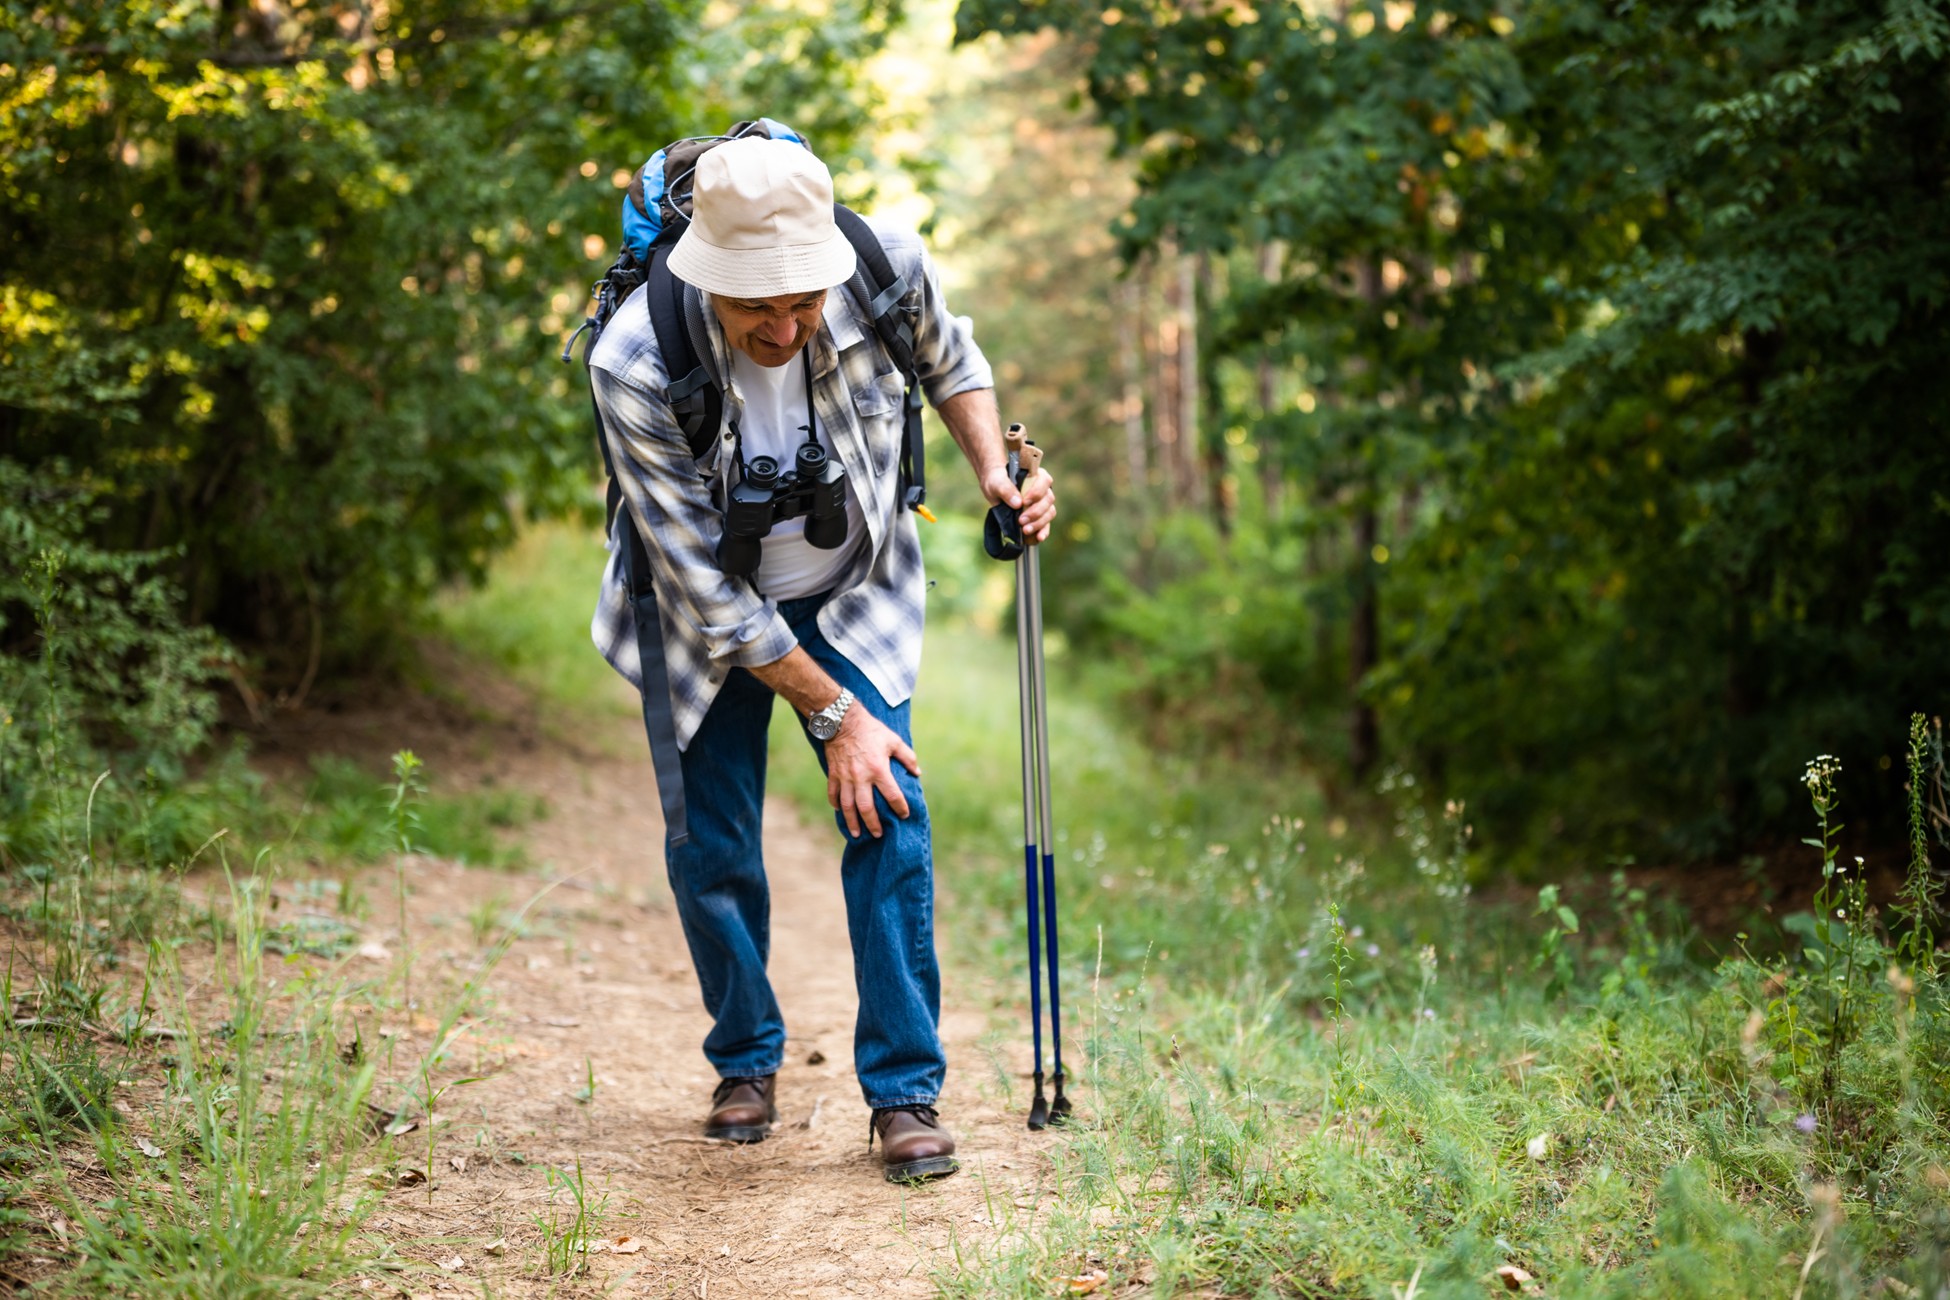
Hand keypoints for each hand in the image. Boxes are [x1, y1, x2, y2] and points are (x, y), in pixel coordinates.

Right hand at [822, 703, 920, 838]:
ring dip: (852, 822)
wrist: (842, 721)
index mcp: (878, 769)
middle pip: (867, 807)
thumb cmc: (871, 730)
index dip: (900, 807)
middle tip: (878, 834)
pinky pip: (834, 794)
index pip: (892, 795)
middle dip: (873, 823)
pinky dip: (836, 805)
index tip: (904, 815)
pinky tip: (840, 812)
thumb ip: (907, 757)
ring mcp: (845, 777)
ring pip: (848, 806)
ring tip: (857, 834)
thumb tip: (917, 773)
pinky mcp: (834, 774)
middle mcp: (861, 777)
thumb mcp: (893, 740)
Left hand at [979, 464, 1056, 544]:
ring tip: (1025, 530)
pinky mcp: (1039, 516)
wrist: (994, 489)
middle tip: (1021, 520)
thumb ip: (1005, 489)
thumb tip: (1017, 503)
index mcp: (1036, 475)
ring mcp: (1042, 503)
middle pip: (1048, 500)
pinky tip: (1038, 537)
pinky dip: (1043, 531)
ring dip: (1039, 523)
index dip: (1037, 493)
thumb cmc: (996, 480)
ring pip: (1049, 513)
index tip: (1025, 502)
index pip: (1044, 482)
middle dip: (1036, 512)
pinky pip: (1046, 524)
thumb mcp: (996, 482)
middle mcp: (1043, 489)